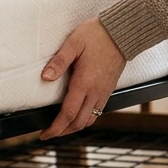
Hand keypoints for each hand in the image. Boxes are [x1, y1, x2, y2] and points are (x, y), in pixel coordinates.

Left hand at [38, 18, 125, 140]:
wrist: (123, 33)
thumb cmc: (97, 35)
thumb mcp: (74, 43)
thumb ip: (59, 62)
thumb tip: (45, 77)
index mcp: (85, 83)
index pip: (68, 114)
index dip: (55, 128)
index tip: (44, 134)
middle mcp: (96, 92)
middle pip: (78, 123)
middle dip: (62, 132)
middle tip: (49, 133)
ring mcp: (104, 92)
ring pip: (89, 120)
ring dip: (74, 127)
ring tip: (62, 127)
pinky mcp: (109, 89)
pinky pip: (97, 111)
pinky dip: (85, 119)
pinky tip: (78, 114)